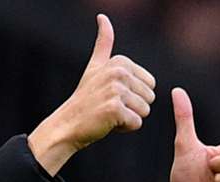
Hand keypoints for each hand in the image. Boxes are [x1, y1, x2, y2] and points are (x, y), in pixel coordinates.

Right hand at [28, 14, 155, 175]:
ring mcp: (116, 90)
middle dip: (133, 107)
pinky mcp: (115, 108)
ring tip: (108, 113)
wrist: (68, 123)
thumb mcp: (95, 66)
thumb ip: (104, 42)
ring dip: (129, 118)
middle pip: (150, 98)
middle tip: (110, 106)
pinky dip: (124, 128)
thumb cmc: (86, 98)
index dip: (135, 95)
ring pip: (144, 111)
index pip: (151, 85)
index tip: (113, 95)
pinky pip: (136, 123)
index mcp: (120, 61)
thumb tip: (102, 16)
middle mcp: (119, 72)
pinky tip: (107, 123)